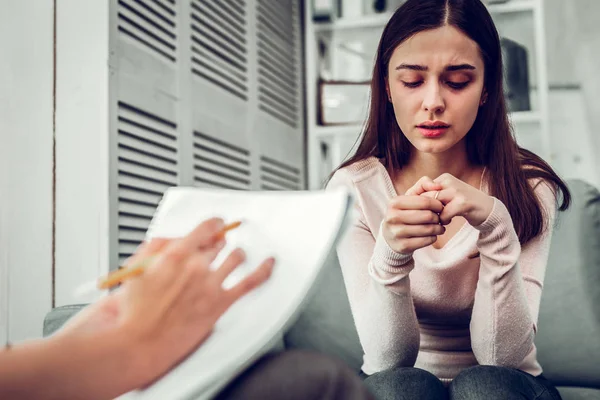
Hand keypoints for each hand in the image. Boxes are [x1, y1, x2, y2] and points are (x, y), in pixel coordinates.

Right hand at [60, 218, 274, 385]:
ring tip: (234, 257)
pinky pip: (250, 282)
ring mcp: (210, 284)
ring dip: (236, 255)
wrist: (137, 342)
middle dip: (217, 245)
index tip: (217, 225)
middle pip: (218, 244)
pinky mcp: (220, 303)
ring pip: (236, 257)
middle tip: (214, 249)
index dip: (214, 225)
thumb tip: (175, 238)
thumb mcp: (137, 267)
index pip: (206, 228)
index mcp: (176, 254)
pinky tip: (270, 263)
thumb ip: (158, 246)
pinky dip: (264, 270)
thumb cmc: (134, 310)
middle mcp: (196, 265)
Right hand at [381, 176, 444, 253]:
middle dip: (438, 217)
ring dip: (438, 228)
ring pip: (428, 229)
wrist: (390, 236)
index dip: (437, 204)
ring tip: (439, 227)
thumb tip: (437, 186)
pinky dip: (433, 238)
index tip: (440, 207)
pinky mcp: (403, 246)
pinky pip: (427, 241)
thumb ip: (423, 185)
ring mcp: (397, 233)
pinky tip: (432, 235)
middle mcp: (393, 217)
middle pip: (428, 216)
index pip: (425, 201)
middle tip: (440, 218)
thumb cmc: (404, 213)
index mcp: (395, 203)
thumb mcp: (409, 197)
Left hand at [420, 173, 494, 226]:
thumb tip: (409, 200)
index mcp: (443, 178)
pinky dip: (443, 221)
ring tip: (438, 219)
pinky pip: (443, 214)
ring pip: (432, 205)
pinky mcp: (463, 203)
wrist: (487, 209)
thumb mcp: (445, 197)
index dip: (415, 199)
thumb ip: (430, 196)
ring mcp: (456, 191)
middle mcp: (449, 181)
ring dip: (433, 216)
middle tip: (429, 218)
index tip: (417, 210)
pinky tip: (447, 221)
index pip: (421, 186)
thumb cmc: (461, 204)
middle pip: (424, 197)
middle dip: (424, 210)